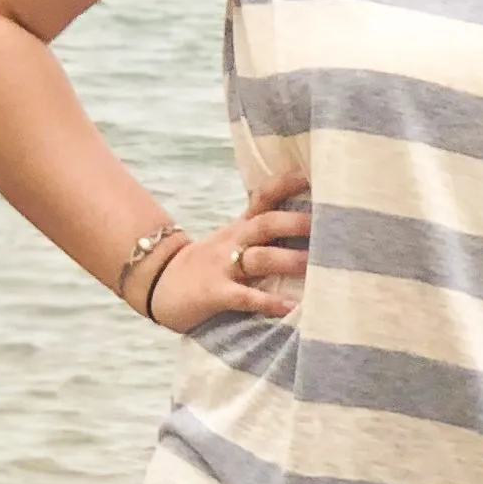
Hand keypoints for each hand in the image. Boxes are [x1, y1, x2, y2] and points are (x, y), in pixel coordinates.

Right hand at [142, 176, 309, 327]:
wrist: (156, 283)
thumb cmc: (206, 264)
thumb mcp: (232, 240)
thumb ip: (262, 233)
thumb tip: (310, 225)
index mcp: (240, 227)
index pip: (263, 198)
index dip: (286, 185)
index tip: (312, 176)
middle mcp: (233, 242)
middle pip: (265, 224)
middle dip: (294, 223)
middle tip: (326, 226)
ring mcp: (223, 267)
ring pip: (258, 258)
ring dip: (287, 260)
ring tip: (316, 265)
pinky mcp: (215, 294)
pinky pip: (244, 297)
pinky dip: (267, 302)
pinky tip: (290, 307)